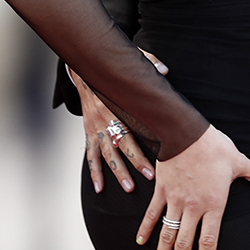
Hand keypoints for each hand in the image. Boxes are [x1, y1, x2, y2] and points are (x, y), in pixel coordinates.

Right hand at [71, 49, 167, 192]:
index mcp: (117, 107)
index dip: (142, 150)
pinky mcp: (88, 131)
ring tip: (127, 187)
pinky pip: (91, 155)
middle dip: (134, 164)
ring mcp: (95, 128)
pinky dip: (94, 171)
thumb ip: (149, 65)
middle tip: (146, 178)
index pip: (132, 132)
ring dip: (116, 172)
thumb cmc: (112, 69)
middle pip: (121, 147)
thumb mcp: (131, 61)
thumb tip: (164, 70)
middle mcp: (105, 120)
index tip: (154, 165)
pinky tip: (99, 187)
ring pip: (106, 155)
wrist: (85, 70)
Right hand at [135, 124, 249, 249]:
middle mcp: (193, 206)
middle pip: (185, 244)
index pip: (209, 240)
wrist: (186, 132)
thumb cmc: (213, 146)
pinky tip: (141, 242)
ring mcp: (175, 199)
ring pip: (167, 234)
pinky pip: (152, 214)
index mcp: (214, 203)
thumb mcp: (239, 160)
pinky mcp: (162, 190)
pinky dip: (145, 229)